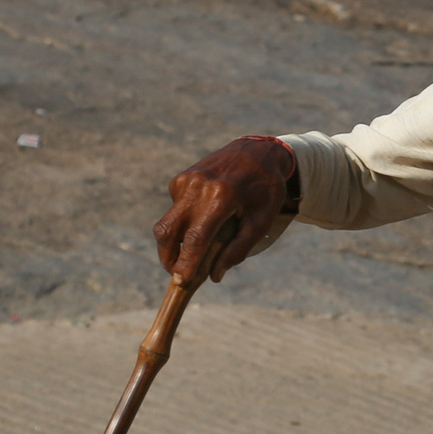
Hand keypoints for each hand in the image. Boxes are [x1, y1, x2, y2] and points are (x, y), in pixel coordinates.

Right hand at [152, 135, 298, 282]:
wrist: (258, 152)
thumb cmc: (265, 191)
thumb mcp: (260, 222)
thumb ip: (238, 250)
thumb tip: (214, 276)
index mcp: (221, 197)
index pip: (196, 238)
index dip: (186, 262)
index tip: (180, 281)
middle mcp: (198, 187)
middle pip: (167, 230)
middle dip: (167, 257)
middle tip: (175, 274)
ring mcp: (186, 180)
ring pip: (168, 221)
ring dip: (174, 242)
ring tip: (190, 253)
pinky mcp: (181, 178)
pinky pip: (176, 208)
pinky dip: (185, 221)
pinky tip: (205, 217)